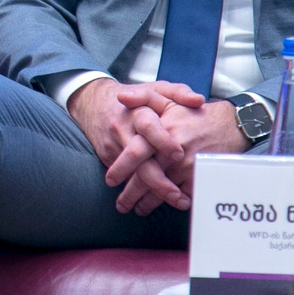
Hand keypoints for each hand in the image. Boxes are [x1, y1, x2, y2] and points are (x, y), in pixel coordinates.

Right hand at [68, 77, 201, 214]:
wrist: (95, 102)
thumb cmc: (134, 98)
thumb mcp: (155, 89)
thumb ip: (178, 93)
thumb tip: (198, 101)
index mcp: (138, 111)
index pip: (148, 126)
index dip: (162, 140)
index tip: (178, 154)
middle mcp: (124, 129)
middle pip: (137, 156)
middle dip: (156, 179)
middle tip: (176, 196)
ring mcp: (113, 144)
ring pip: (129, 172)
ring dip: (145, 192)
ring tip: (169, 204)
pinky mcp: (106, 155)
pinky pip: (122, 176)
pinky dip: (135, 191)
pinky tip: (149, 204)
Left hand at [110, 98, 247, 215]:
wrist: (229, 124)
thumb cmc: (195, 114)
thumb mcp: (168, 99)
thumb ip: (143, 97)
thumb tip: (121, 97)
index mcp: (162, 129)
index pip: (135, 152)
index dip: (120, 169)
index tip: (110, 180)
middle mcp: (173, 149)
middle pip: (145, 177)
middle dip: (130, 194)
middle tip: (121, 205)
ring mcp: (187, 165)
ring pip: (161, 190)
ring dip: (147, 203)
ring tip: (138, 209)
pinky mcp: (199, 177)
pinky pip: (181, 195)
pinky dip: (171, 203)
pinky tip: (163, 207)